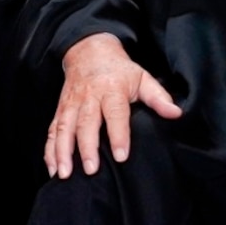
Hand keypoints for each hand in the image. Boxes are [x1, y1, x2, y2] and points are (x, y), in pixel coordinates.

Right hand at [45, 33, 183, 178]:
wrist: (88, 51)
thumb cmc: (118, 70)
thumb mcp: (142, 78)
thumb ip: (158, 97)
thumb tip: (176, 113)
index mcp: (111, 89)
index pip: (115, 113)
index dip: (118, 134)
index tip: (121, 156)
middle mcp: (88, 97)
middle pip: (86, 123)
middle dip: (86, 147)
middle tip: (91, 169)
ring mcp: (71, 104)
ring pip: (63, 128)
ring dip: (62, 152)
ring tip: (64, 174)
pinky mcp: (60, 110)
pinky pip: (51, 131)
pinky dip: (49, 150)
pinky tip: (51, 168)